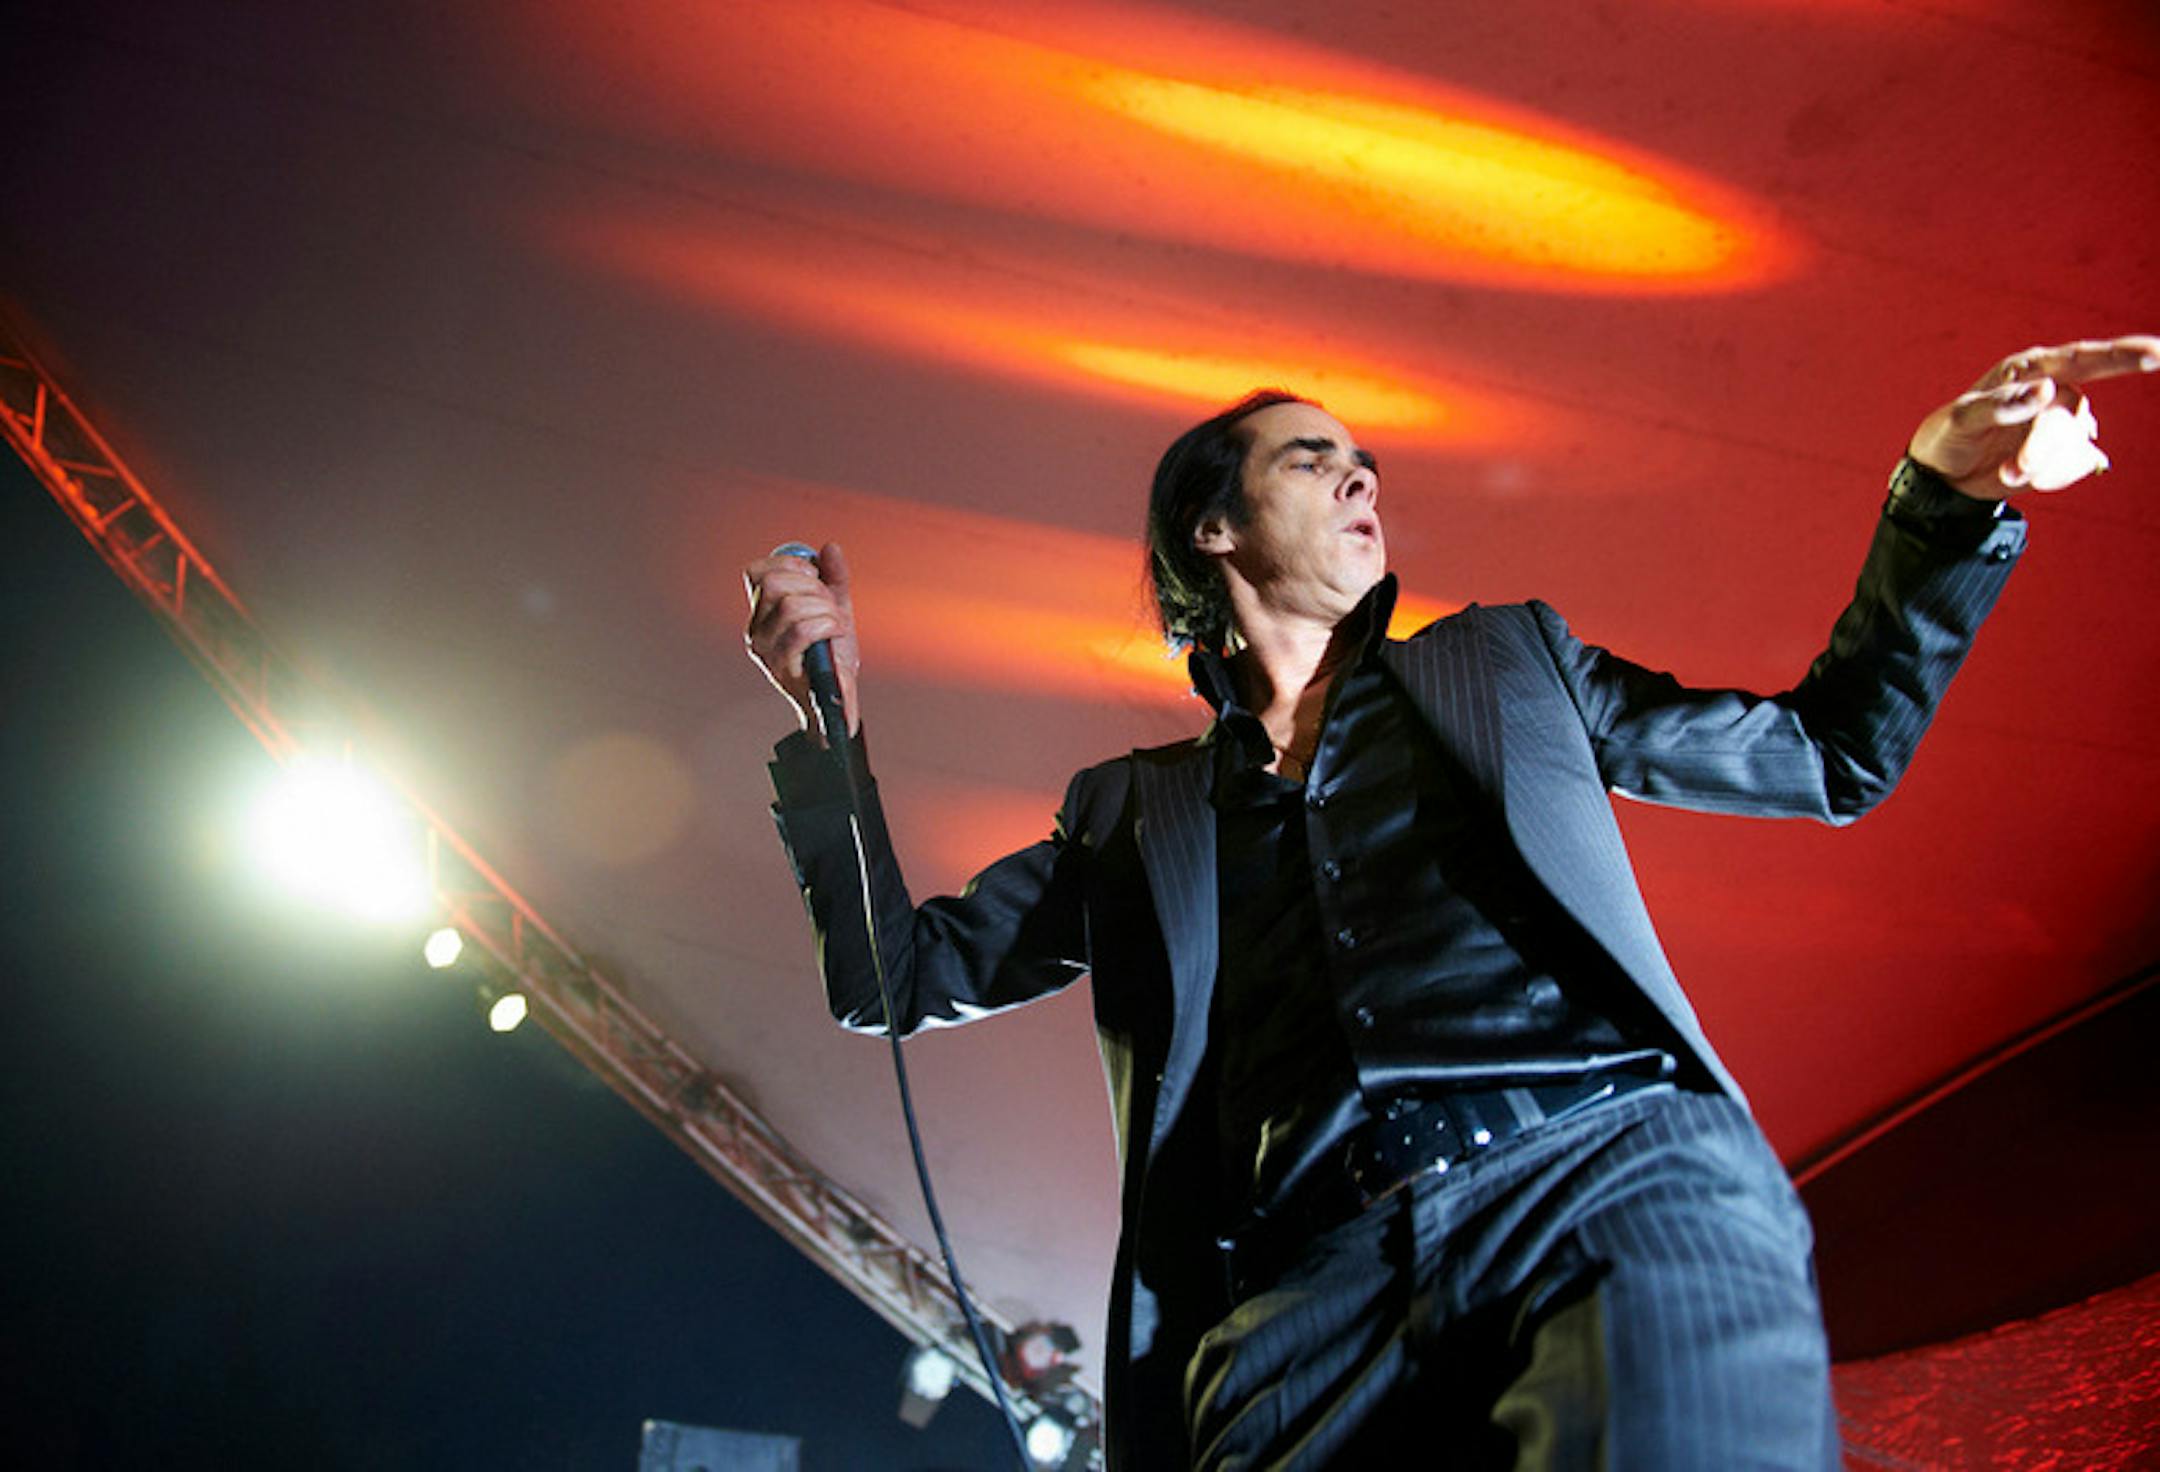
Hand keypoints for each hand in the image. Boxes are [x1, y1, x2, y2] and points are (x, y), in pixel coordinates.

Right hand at [743, 541, 860, 741]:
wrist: (835, 699)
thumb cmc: (830, 655)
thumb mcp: (835, 609)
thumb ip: (834, 578)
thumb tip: (830, 548)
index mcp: (761, 612)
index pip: (756, 571)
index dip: (789, 563)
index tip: (814, 576)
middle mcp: (755, 630)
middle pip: (775, 584)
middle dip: (812, 587)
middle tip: (829, 604)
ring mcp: (765, 650)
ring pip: (790, 606)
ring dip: (825, 608)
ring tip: (836, 623)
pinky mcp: (782, 668)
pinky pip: (803, 631)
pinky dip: (828, 624)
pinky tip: (837, 633)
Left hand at [1909, 335, 2159, 497]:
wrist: (1944, 473)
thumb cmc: (1948, 434)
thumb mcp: (1962, 419)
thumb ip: (2001, 403)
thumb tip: (2045, 388)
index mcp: (2028, 370)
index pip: (2081, 358)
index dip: (2122, 355)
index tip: (2158, 353)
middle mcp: (2052, 389)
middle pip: (2070, 416)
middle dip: (2043, 449)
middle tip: (2013, 474)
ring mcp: (2061, 420)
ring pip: (2076, 442)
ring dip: (2044, 466)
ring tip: (2009, 476)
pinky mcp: (2064, 449)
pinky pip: (2080, 462)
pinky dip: (2056, 476)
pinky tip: (2030, 478)